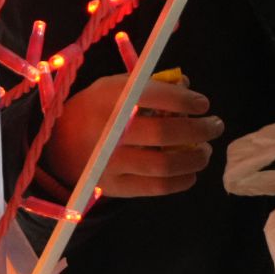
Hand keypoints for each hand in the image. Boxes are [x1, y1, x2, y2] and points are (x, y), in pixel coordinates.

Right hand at [38, 73, 221, 198]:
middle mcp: (109, 131)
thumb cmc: (98, 109)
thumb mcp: (116, 86)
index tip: (203, 104)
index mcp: (110, 99)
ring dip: (195, 158)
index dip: (186, 100)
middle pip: (164, 132)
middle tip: (215, 126)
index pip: (156, 96)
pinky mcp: (115, 187)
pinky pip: (157, 188)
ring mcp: (111, 163)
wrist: (59, 145)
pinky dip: (182, 181)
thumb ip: (151, 85)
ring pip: (164, 165)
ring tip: (205, 151)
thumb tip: (187, 87)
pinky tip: (191, 172)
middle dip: (199, 129)